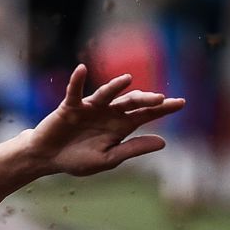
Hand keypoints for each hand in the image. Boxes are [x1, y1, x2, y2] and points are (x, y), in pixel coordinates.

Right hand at [28, 65, 184, 176]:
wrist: (47, 158)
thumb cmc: (77, 159)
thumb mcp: (108, 159)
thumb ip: (133, 149)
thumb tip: (163, 142)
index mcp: (120, 126)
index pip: (146, 114)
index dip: (163, 108)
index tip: (181, 102)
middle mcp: (109, 113)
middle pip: (131, 102)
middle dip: (145, 99)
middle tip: (160, 99)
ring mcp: (90, 107)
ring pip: (107, 93)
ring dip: (116, 85)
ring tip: (128, 79)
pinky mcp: (70, 106)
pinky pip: (74, 91)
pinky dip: (77, 80)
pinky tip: (81, 69)